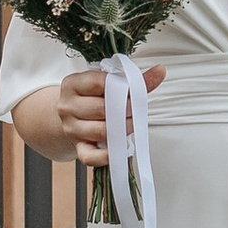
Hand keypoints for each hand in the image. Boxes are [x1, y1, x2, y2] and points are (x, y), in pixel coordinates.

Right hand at [12, 62, 164, 164]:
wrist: (70, 118)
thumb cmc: (92, 98)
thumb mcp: (107, 84)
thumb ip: (133, 79)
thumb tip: (160, 71)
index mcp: (72, 84)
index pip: (97, 82)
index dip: (119, 87)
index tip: (130, 90)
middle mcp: (67, 106)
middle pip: (101, 108)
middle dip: (125, 110)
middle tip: (134, 110)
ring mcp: (71, 129)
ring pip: (101, 131)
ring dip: (122, 130)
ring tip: (130, 124)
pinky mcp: (77, 148)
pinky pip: (90, 156)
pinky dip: (106, 155)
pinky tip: (118, 148)